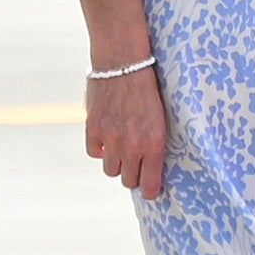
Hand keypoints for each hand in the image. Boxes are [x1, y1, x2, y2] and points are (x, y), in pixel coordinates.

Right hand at [86, 58, 169, 203]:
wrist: (124, 62)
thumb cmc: (148, 85)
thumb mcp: (161, 115)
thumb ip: (154, 139)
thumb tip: (150, 161)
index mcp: (154, 142)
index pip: (149, 182)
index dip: (150, 190)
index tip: (151, 192)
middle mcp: (132, 145)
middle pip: (129, 180)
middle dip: (133, 175)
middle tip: (136, 166)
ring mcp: (111, 138)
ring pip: (111, 170)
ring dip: (116, 162)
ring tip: (122, 149)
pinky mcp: (93, 129)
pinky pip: (95, 153)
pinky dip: (100, 148)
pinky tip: (107, 137)